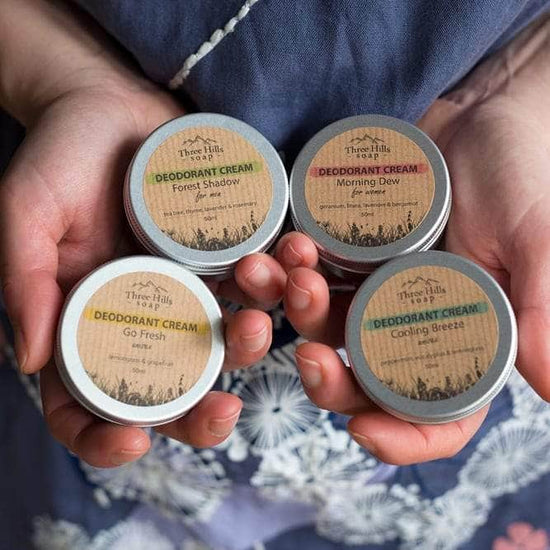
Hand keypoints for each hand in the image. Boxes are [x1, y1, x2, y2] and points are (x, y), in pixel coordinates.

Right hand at [0, 74, 291, 468]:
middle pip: (173, 390)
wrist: (110, 103)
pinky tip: (292, 266)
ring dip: (250, 345)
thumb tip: (32, 360)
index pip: (89, 402)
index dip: (103, 438)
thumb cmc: (59, 156)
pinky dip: (281, 280)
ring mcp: (190, 288)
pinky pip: (259, 280)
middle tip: (227, 408)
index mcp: (89, 322)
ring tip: (259, 321)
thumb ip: (26, 282)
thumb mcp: (26, 214)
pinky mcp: (224, 253)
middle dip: (201, 413)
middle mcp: (145, 317)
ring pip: (226, 340)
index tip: (133, 443)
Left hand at [281, 19, 549, 463]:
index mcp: (465, 341)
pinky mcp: (348, 253)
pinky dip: (287, 270)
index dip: (402, 439)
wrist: (479, 115)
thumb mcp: (536, 238)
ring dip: (296, 314)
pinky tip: (279, 250)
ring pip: (325, 329)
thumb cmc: (522, 173)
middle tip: (305, 352)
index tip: (361, 432)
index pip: (437, 419)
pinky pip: (309, 274)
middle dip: (328, 379)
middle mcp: (413, 326)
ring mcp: (376, 290)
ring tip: (283, 275)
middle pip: (363, 382)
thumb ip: (543, 309)